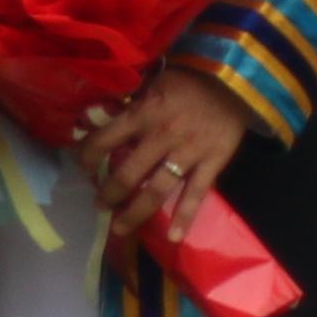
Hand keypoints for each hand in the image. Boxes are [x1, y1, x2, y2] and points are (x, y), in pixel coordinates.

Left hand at [76, 68, 256, 239]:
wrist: (235, 78)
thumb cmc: (188, 79)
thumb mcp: (151, 84)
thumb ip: (130, 107)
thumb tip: (99, 120)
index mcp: (142, 114)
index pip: (104, 140)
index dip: (87, 157)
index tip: (80, 168)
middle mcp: (161, 136)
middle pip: (127, 173)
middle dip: (109, 193)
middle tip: (98, 205)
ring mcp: (188, 153)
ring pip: (156, 190)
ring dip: (136, 212)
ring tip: (120, 227)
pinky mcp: (213, 163)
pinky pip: (196, 194)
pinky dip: (185, 217)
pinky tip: (174, 238)